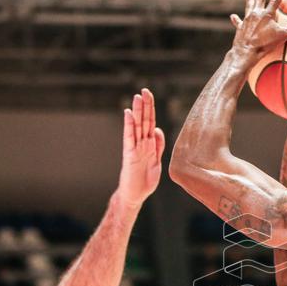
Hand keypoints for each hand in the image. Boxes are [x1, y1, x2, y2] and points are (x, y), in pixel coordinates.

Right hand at [117, 88, 164, 209]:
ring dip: (137, 111)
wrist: (135, 195)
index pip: (150, 123)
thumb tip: (157, 129)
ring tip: (137, 96)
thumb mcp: (156, 161)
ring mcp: (135, 148)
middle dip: (145, 106)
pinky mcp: (129, 155)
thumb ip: (158, 146)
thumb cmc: (145, 180)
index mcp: (149, 144)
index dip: (150, 110)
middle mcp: (141, 143)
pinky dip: (129, 125)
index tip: (149, 96)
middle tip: (144, 90)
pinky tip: (128, 113)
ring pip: (137, 126)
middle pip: (144, 121)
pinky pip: (129, 137)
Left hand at [229, 0, 286, 61]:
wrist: (246, 52)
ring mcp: (247, 20)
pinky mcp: (240, 28)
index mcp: (267, 15)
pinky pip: (238, 22)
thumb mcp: (283, 36)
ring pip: (248, 6)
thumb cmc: (265, 45)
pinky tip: (233, 16)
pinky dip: (236, 19)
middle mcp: (256, 14)